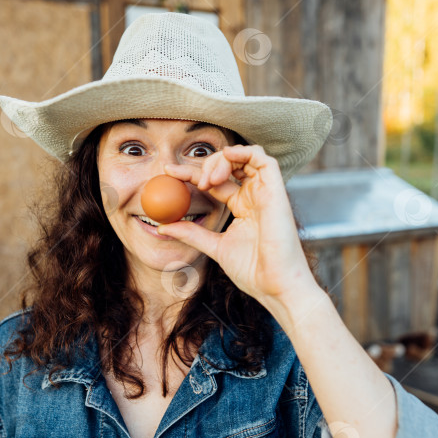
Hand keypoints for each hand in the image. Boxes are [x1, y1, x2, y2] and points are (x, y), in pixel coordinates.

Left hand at [157, 145, 314, 311]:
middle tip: (188, 179)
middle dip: (205, 165)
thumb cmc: (253, 271)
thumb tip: (161, 227)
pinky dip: (243, 152)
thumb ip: (191, 233)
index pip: (215, 182)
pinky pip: (263, 159)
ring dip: (222, 159)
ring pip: (246, 156)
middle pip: (229, 165)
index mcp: (242, 207)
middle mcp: (254, 196)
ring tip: (208, 180)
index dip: (191, 174)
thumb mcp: (214, 247)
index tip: (168, 171)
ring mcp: (266, 192)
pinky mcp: (276, 191)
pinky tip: (225, 162)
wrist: (275, 286)